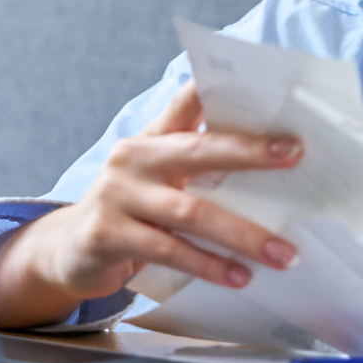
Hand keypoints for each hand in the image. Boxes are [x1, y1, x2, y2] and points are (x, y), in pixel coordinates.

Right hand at [0, 82, 304, 328]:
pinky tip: (239, 277)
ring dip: (242, 234)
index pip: (186, 101)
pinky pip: (169, 251)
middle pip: (198, 150)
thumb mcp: (158, 176)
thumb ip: (198, 160)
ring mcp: (118, 194)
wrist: (69, 249)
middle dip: (249, 152)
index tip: (261, 86)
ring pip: (191, 212)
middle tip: (292, 155)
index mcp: (153, 137)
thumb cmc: (132, 209)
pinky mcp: (108, 234)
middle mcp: (133, 157)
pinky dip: (208, 265)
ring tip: (282, 252)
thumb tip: (270, 158)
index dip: (219, 88)